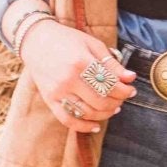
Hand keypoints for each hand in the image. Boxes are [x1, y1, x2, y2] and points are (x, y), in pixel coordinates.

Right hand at [18, 20, 135, 133]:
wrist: (36, 41)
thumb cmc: (66, 40)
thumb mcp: (92, 44)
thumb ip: (111, 63)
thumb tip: (130, 78)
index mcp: (81, 62)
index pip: (110, 84)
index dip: (125, 90)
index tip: (131, 90)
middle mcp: (69, 79)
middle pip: (101, 101)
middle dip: (117, 102)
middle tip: (122, 98)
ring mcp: (58, 91)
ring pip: (87, 113)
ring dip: (105, 114)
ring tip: (113, 108)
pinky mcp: (49, 99)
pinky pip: (68, 120)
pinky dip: (83, 127)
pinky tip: (95, 126)